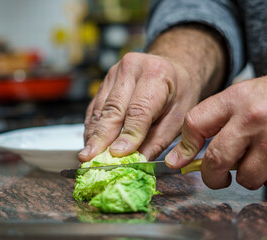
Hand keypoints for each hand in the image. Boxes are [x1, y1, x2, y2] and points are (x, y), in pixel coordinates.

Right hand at [79, 25, 226, 161]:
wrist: (173, 68)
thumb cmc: (179, 93)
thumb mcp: (178, 118)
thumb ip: (157, 141)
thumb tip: (138, 162)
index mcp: (156, 74)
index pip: (139, 110)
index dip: (127, 134)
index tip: (118, 154)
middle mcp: (131, 69)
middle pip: (112, 109)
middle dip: (101, 137)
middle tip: (90, 158)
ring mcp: (114, 74)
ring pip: (99, 110)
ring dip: (93, 135)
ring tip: (87, 156)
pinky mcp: (104, 83)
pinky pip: (94, 108)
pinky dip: (91, 128)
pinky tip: (90, 143)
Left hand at [166, 75, 266, 189]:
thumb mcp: (245, 95)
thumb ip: (216, 120)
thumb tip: (183, 155)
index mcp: (236, 98)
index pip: (195, 123)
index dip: (184, 147)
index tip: (178, 161)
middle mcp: (254, 118)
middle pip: (216, 160)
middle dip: (212, 176)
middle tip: (217, 177)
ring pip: (247, 178)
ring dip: (250, 175)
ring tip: (261, 158)